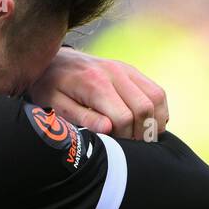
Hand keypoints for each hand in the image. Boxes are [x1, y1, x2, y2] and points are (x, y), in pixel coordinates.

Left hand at [29, 47, 168, 139]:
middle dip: (141, 133)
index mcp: (95, 83)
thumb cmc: (50, 87)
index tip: (113, 145)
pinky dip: (158, 110)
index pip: (124, 117)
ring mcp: (126, 69)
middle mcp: (115, 73)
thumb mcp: (56, 106)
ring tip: (142, 137)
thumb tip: (109, 130)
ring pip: (157, 98)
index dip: (123, 138)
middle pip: (144, 108)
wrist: (53, 61)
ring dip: (154, 122)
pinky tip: (146, 123)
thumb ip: (82, 118)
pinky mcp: (131, 70)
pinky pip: (156, 90)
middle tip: (131, 146)